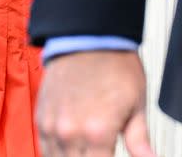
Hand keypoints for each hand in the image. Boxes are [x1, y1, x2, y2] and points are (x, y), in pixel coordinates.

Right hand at [36, 50, 156, 156]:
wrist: (86, 37)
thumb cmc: (114, 66)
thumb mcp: (137, 105)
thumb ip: (139, 141)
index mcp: (96, 133)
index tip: (110, 156)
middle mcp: (69, 132)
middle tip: (99, 152)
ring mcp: (51, 124)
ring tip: (84, 152)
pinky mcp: (41, 115)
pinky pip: (44, 146)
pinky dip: (55, 152)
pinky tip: (68, 149)